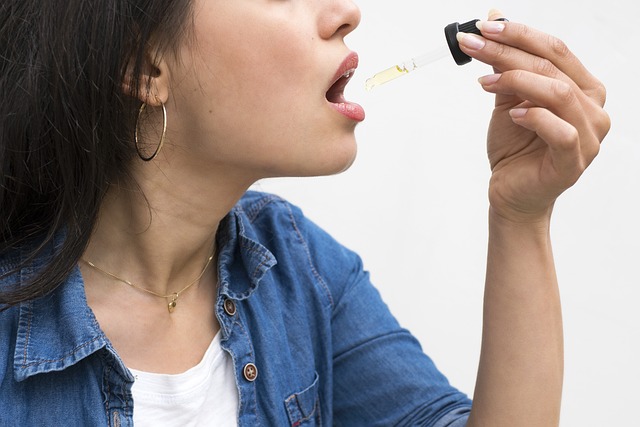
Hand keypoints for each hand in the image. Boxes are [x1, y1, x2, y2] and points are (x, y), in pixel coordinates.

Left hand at [457, 11, 609, 222]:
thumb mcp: (507, 98)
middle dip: (508, 52)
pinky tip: (512, 115)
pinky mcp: (573, 162)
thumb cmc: (515, 147)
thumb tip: (495, 18)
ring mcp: (588, 137)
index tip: (483, 27)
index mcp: (582, 88)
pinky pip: (561, 131)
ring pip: (558, 93)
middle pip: (552, 67)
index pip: (556, 49)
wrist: (511, 192)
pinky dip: (534, 117)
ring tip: (486, 83)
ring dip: (516, 81)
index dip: (520, 34)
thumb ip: (505, 63)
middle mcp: (592, 109)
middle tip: (474, 45)